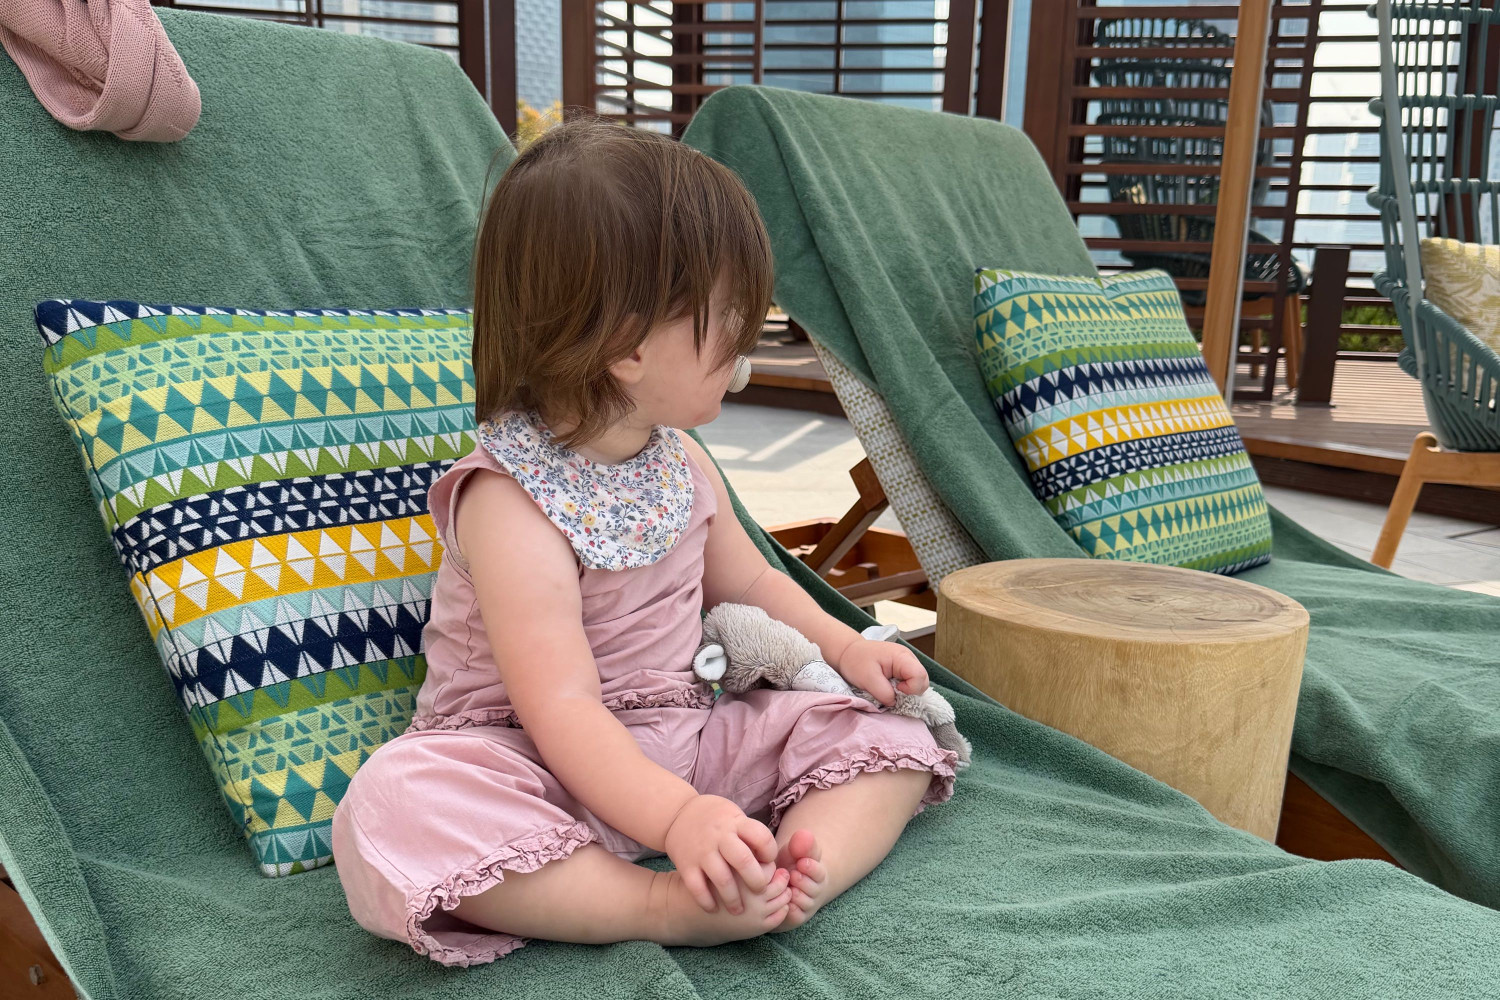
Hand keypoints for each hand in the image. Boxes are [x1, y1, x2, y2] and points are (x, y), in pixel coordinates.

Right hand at [663, 794, 778, 913]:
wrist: (679, 814)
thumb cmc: (717, 821)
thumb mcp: (736, 819)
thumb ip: (751, 837)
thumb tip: (771, 863)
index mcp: (736, 824)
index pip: (762, 838)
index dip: (770, 854)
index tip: (769, 863)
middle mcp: (720, 837)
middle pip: (744, 861)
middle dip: (756, 881)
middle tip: (760, 891)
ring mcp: (702, 851)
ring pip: (722, 879)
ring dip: (733, 899)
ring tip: (739, 910)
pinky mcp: (686, 864)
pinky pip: (697, 888)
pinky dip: (707, 901)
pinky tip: (714, 908)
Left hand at [835, 638, 928, 705]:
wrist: (848, 652)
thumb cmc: (856, 662)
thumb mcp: (868, 679)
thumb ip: (884, 693)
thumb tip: (895, 702)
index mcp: (902, 656)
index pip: (920, 676)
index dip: (911, 689)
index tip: (895, 690)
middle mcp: (908, 658)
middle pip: (923, 680)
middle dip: (911, 692)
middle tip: (892, 692)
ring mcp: (907, 663)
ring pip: (918, 682)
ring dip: (906, 691)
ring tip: (890, 689)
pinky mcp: (903, 668)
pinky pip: (910, 682)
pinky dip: (903, 688)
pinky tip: (890, 687)